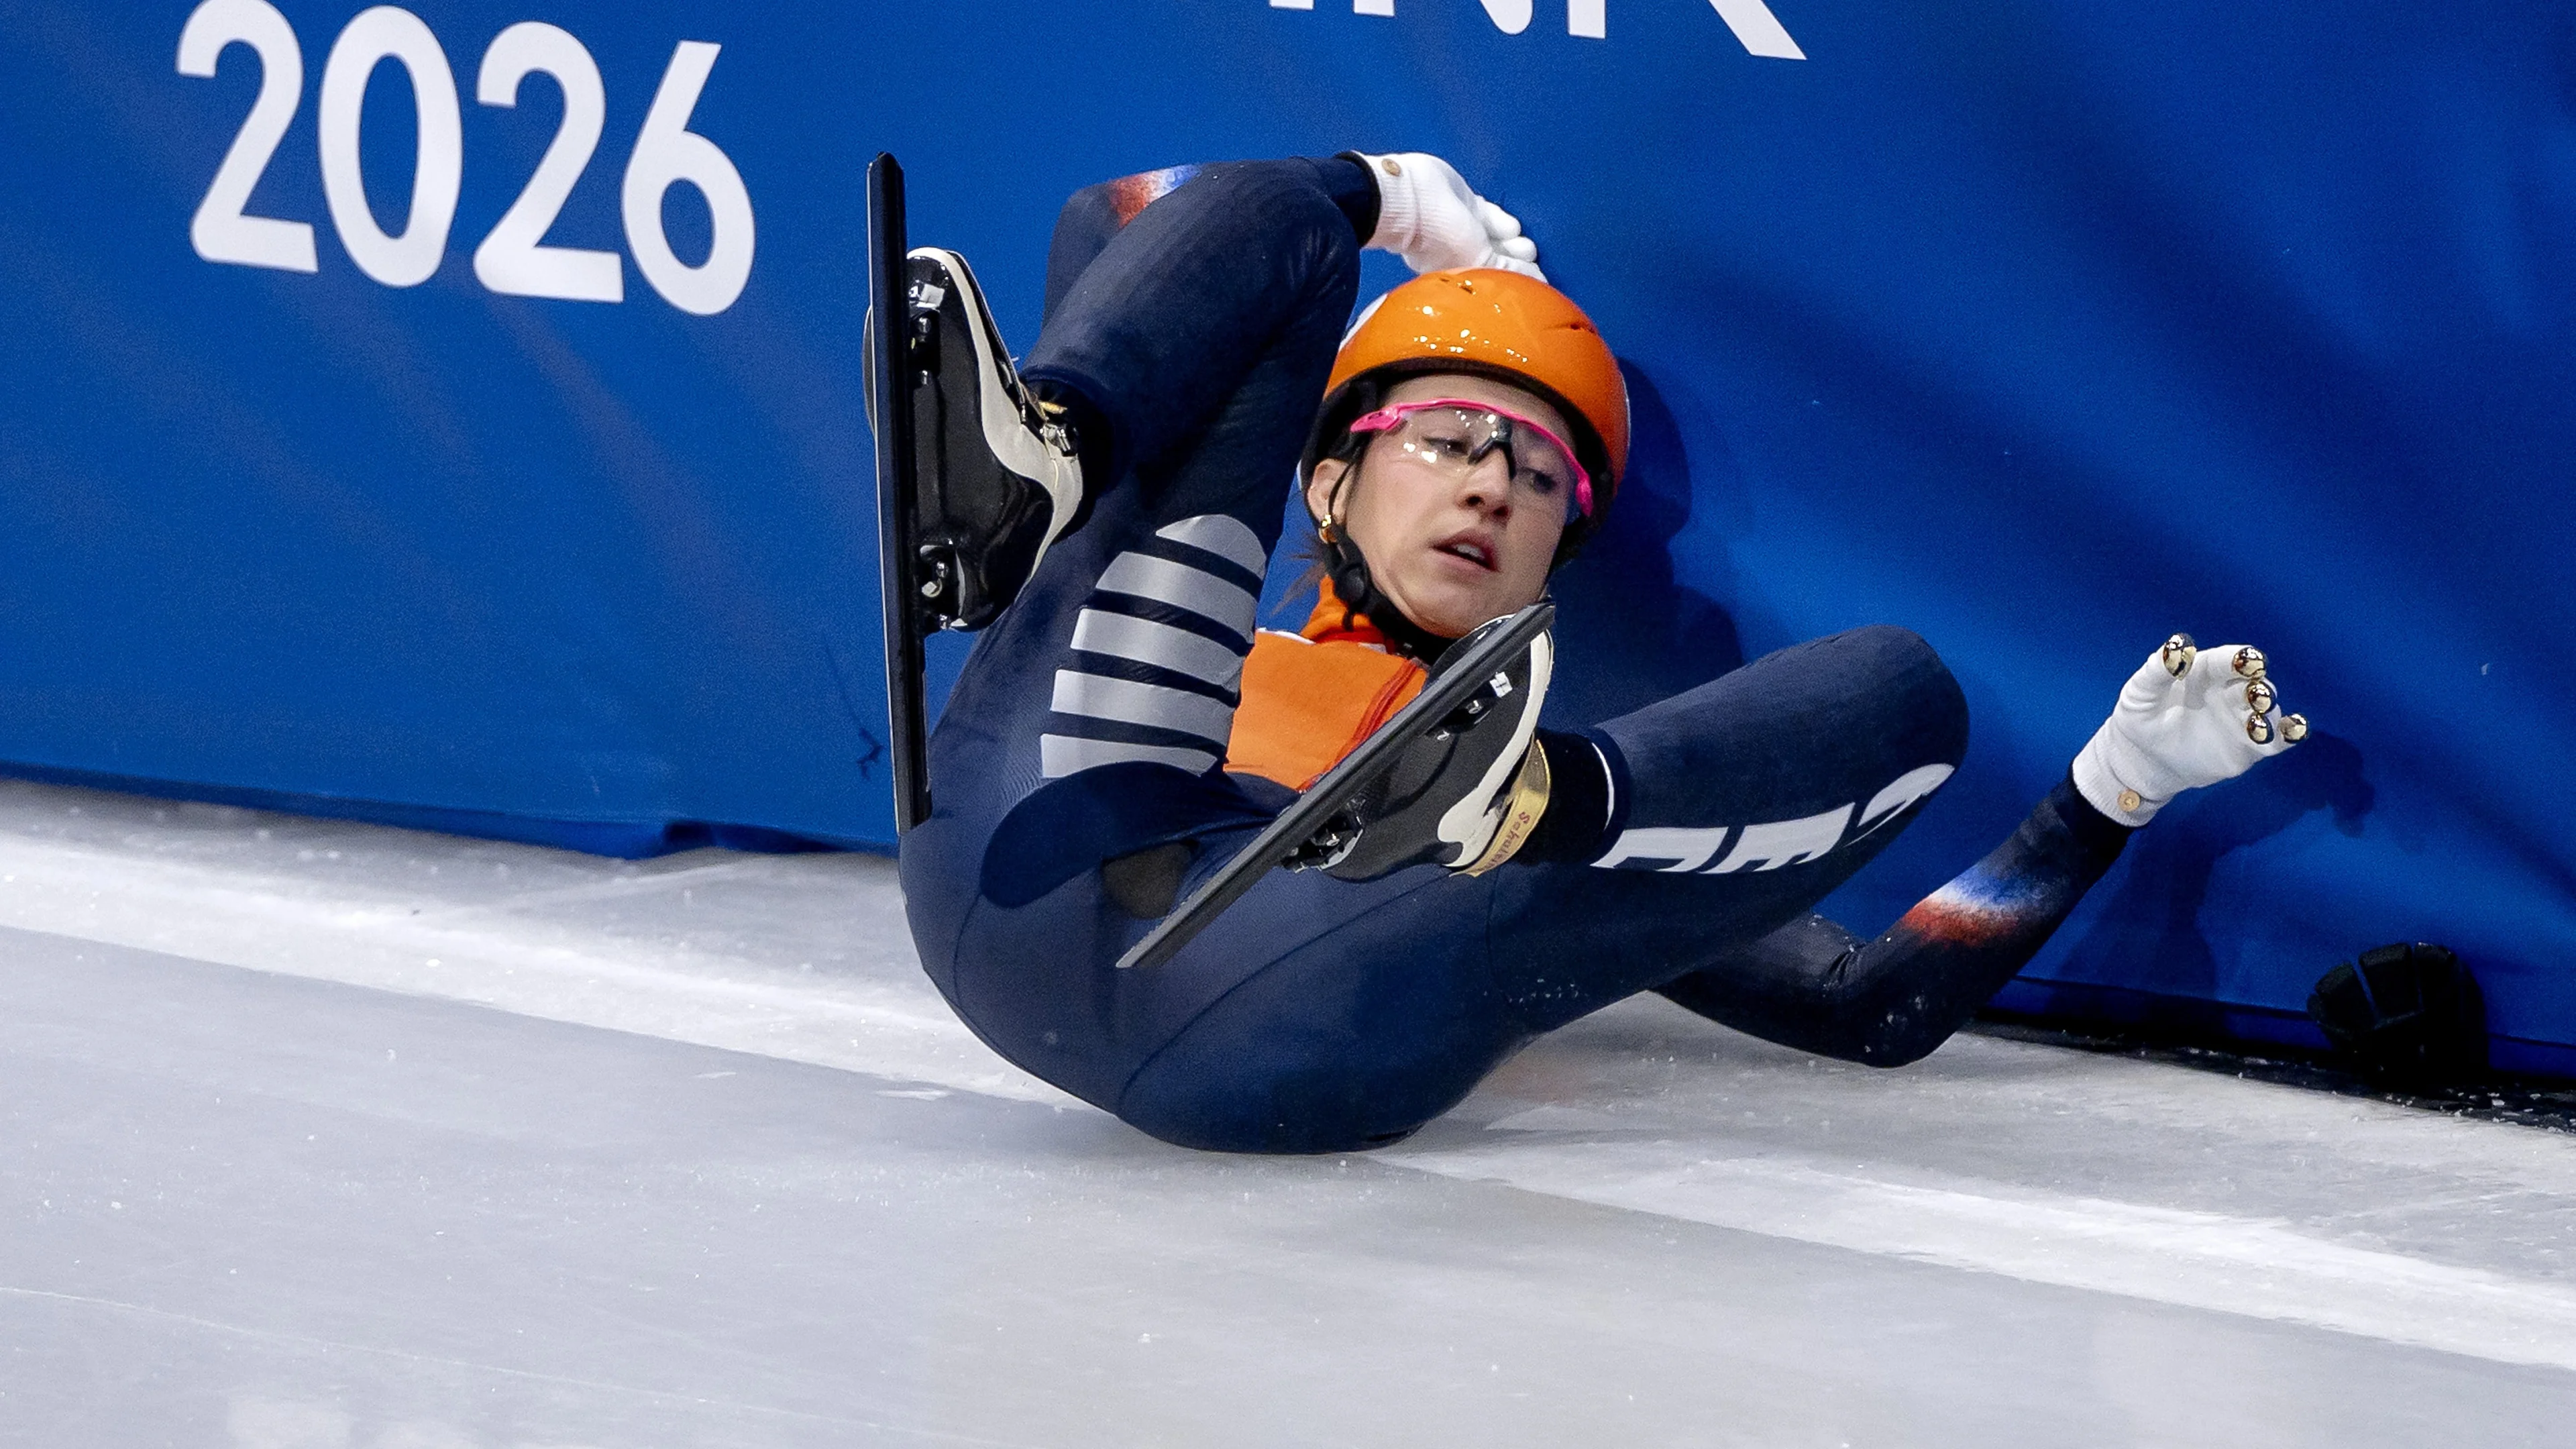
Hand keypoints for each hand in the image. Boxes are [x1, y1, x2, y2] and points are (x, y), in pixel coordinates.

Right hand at [1352, 151, 1543, 278]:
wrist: (1412, 200)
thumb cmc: (1440, 241)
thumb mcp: (1477, 264)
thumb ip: (1508, 272)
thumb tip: (1539, 283)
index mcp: (1460, 275)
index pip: (1495, 279)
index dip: (1517, 279)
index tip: (1537, 279)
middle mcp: (1463, 253)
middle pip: (1498, 257)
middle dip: (1517, 258)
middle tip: (1528, 254)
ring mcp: (1466, 227)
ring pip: (1497, 236)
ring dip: (1513, 240)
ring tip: (1524, 244)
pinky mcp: (1467, 203)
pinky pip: (1491, 214)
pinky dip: (1503, 221)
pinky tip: (1511, 226)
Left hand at [2071, 634, 2307, 824]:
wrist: (2143, 759)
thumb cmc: (2140, 716)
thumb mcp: (2140, 692)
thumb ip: (2158, 670)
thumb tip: (2178, 647)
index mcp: (2205, 672)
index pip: (2227, 661)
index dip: (2239, 659)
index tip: (2249, 658)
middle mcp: (2229, 692)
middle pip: (2254, 684)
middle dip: (2259, 687)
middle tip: (2257, 691)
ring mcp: (2242, 719)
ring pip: (2268, 711)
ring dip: (2270, 711)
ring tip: (2260, 717)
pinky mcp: (2250, 748)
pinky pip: (2277, 739)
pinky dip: (2290, 733)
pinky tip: (2296, 728)